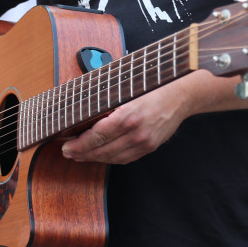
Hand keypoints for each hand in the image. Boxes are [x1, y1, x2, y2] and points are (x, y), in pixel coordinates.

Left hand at [60, 84, 187, 164]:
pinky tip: (101, 155)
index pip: (96, 136)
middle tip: (68, 153)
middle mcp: (135, 133)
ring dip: (94, 158)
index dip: (79, 145)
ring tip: (81, 156)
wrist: (180, 96)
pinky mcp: (149, 147)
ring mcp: (143, 143)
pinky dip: (110, 158)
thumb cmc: (153, 88)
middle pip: (102, 150)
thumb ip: (107, 102)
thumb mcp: (126, 90)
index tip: (66, 147)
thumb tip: (83, 111)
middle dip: (82, 154)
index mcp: (128, 116)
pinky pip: (125, 158)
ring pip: (112, 157)